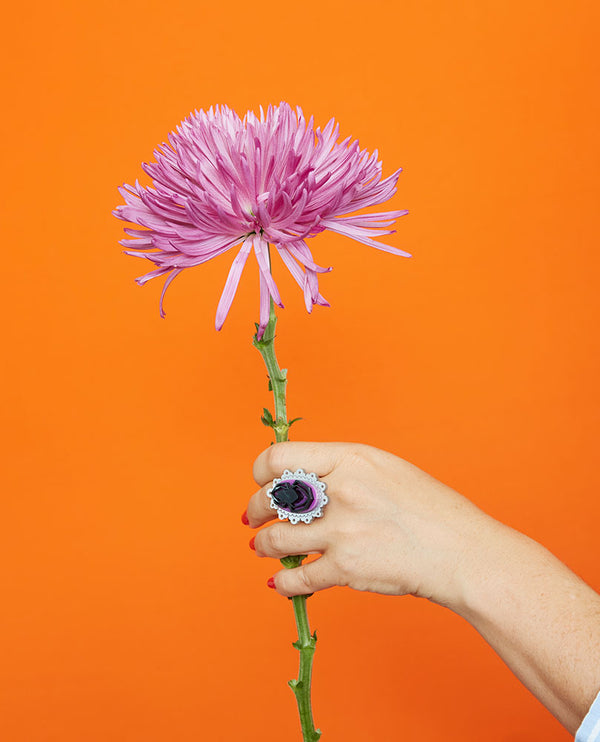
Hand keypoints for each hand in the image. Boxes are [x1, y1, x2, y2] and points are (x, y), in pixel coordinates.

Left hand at [246, 441, 489, 606]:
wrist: (460, 550)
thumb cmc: (428, 507)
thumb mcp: (384, 467)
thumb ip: (341, 467)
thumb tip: (299, 476)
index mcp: (349, 458)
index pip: (279, 457)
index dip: (261, 471)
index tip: (260, 482)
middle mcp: (340, 491)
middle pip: (271, 498)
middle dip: (254, 510)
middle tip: (252, 518)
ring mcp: (341, 531)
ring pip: (276, 540)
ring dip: (263, 546)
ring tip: (261, 548)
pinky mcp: (346, 569)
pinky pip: (297, 578)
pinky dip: (282, 582)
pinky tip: (278, 582)